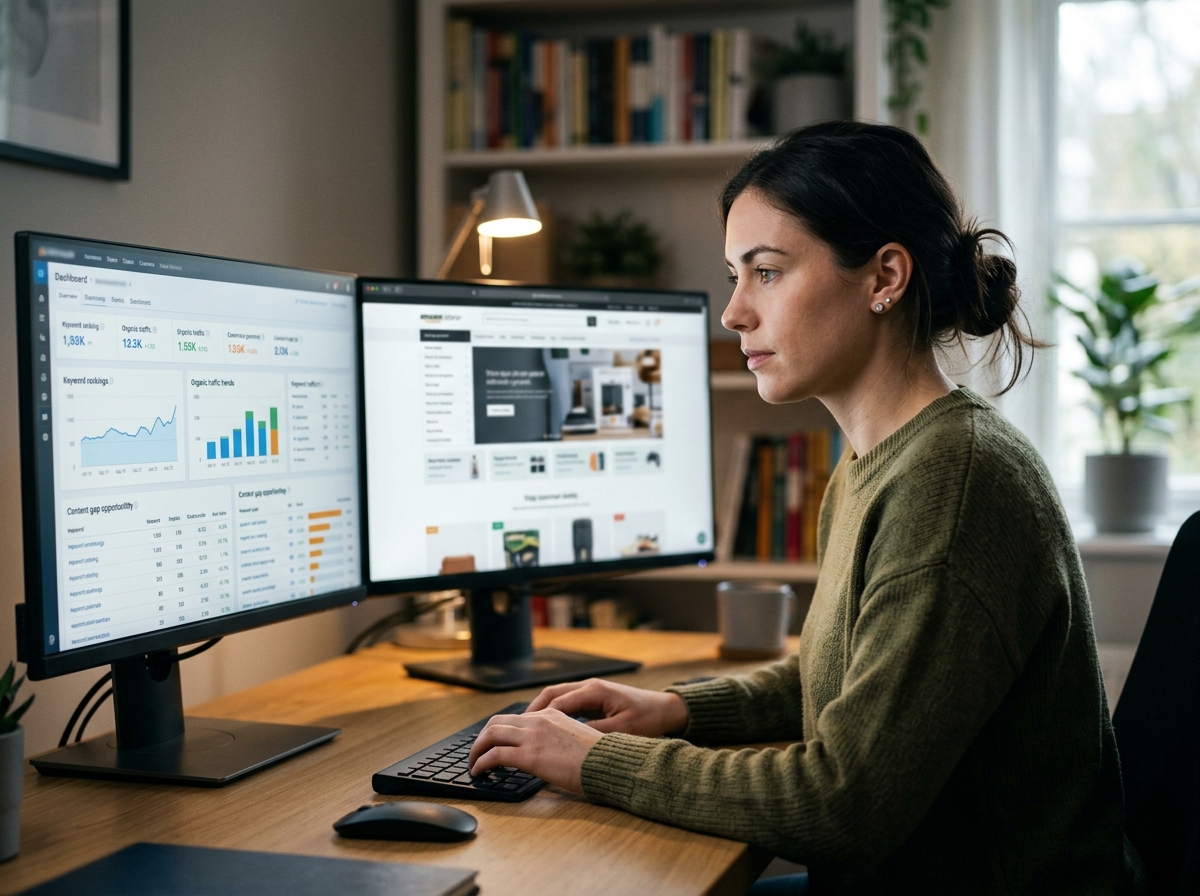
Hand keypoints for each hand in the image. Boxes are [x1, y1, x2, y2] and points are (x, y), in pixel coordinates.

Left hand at [467, 709, 601, 793]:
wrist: (609, 763)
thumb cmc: (599, 758)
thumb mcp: (576, 738)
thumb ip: (557, 739)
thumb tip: (546, 752)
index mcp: (551, 714)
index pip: (515, 718)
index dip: (499, 731)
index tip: (493, 743)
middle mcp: (539, 720)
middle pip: (496, 722)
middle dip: (482, 738)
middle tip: (477, 753)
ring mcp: (532, 736)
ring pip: (490, 735)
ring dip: (476, 750)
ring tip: (473, 764)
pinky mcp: (529, 755)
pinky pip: (494, 755)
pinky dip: (481, 763)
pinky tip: (479, 772)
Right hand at [525, 678, 688, 736]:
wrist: (667, 709)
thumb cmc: (648, 718)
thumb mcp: (622, 730)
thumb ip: (595, 734)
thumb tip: (570, 743)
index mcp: (594, 691)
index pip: (558, 703)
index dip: (539, 718)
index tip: (524, 734)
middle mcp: (589, 686)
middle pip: (551, 695)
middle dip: (532, 712)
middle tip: (515, 729)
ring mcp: (590, 690)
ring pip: (556, 697)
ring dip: (540, 711)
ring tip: (524, 729)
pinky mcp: (593, 698)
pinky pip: (566, 703)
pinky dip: (552, 713)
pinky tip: (546, 729)